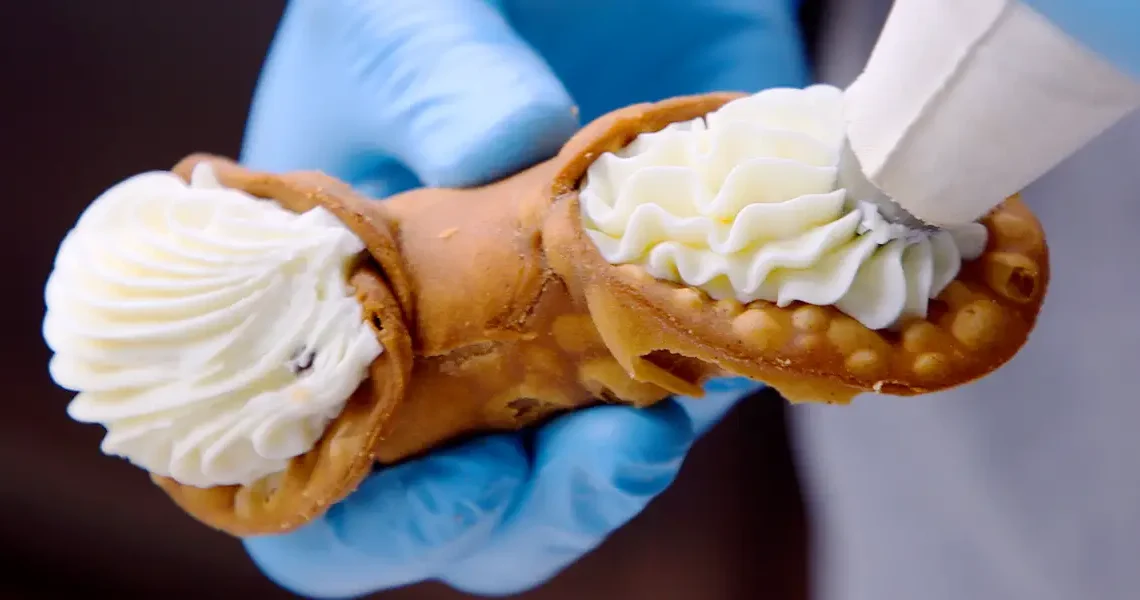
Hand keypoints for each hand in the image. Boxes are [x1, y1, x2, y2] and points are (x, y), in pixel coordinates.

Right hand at [240, 0, 805, 596]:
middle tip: (527, 471)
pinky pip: (653, 414)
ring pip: (555, 483)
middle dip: (494, 518)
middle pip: (446, 504)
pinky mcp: (643, 324)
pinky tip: (677, 397)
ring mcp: (543, 343)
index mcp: (335, 303)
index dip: (357, 513)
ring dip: (588, 489)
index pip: (314, 461)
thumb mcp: (398, 15)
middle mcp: (435, 345)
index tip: (435, 479)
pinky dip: (662, 421)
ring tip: (627, 444)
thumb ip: (426, 76)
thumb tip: (489, 155)